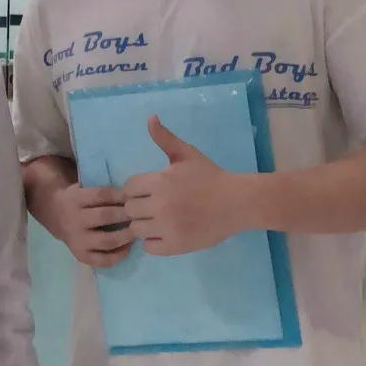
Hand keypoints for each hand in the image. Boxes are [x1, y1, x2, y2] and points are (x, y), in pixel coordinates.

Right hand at [51, 183, 133, 267]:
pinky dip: (118, 256)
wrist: (55, 215)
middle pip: (104, 216)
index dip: (119, 195)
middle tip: (141, 214)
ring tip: (137, 231)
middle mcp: (74, 220)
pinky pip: (102, 260)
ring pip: (106, 241)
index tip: (133, 196)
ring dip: (125, 237)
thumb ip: (101, 191)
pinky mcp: (80, 255)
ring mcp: (77, 240)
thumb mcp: (83, 188)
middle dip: (125, 215)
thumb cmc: (78, 199)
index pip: (101, 195)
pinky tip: (128, 247)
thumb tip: (130, 193)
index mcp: (75, 199)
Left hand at [123, 116, 247, 255]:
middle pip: (129, 209)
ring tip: (157, 220)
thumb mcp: (187, 153)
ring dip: (143, 224)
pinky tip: (164, 232)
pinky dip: (153, 241)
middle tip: (152, 206)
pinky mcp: (176, 245)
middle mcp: (160, 205)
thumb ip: (164, 138)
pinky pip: (149, 247)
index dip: (136, 189)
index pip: (128, 188)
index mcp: (160, 181)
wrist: (237, 202)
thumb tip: (150, 118)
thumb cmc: (210, 176)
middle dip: (138, 206)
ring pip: (136, 229)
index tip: (147, 191)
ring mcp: (167, 227)